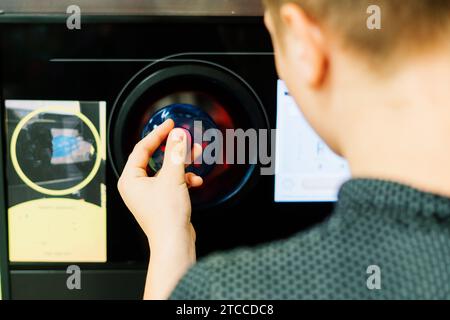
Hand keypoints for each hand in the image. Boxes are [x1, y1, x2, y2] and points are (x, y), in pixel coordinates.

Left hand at [117, 119, 202, 243]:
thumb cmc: (166, 217)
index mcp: (130, 179)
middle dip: (174, 149)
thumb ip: (175, 153)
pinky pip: (173, 182)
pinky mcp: (162, 200)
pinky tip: (196, 180)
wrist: (175, 242)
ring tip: (196, 156)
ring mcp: (149, 194)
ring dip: (183, 164)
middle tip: (185, 138)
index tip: (169, 124)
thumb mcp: (172, 178)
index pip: (142, 148)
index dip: (157, 134)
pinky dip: (185, 179)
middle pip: (156, 158)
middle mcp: (137, 186)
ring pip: (167, 170)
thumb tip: (177, 134)